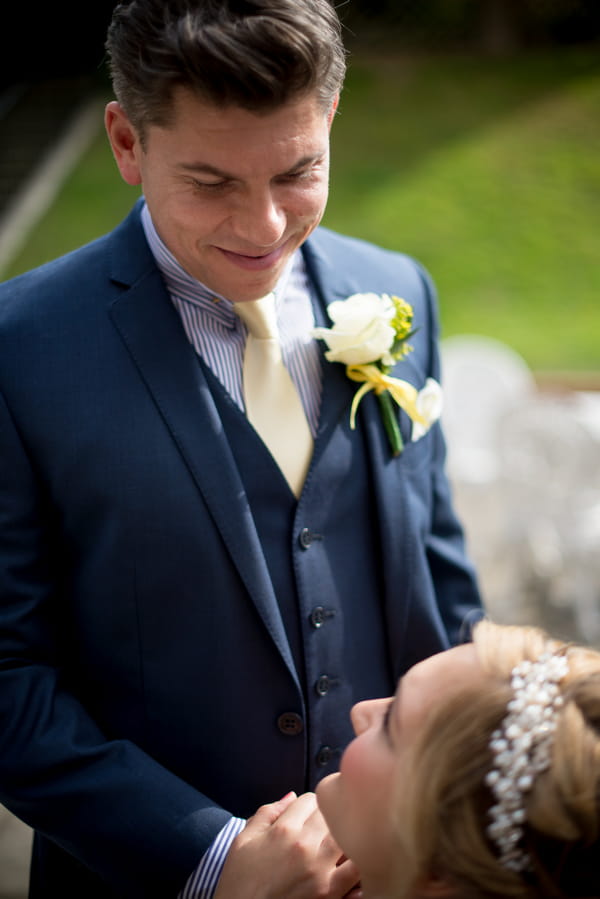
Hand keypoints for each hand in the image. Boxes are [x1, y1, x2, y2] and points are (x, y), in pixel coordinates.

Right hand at [214, 791, 360, 898]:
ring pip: (346, 835)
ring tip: (333, 843)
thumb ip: (266, 813)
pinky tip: (350, 861)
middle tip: (317, 830)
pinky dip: (357, 862)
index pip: (310, 799)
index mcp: (283, 830)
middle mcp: (304, 846)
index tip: (304, 816)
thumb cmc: (240, 883)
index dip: (307, 805)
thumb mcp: (243, 841)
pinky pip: (356, 870)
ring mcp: (320, 870)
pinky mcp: (330, 892)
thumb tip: (291, 796)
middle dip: (325, 818)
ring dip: (341, 836)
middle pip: (330, 814)